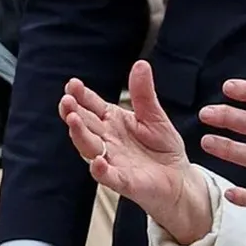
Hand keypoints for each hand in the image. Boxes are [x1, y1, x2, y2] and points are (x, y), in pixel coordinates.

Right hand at [59, 60, 208, 243]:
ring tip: (73, 121)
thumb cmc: (163, 148)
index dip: (81, 96)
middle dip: (73, 112)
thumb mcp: (154, 116)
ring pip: (89, 148)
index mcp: (112, 122)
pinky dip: (100, 170)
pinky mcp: (124, 181)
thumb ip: (144, 93)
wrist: (179, 179)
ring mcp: (113, 160)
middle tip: (66, 100)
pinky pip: (108, 176)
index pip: (92, 107)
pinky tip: (97, 161)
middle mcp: (107, 141)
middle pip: (85, 125)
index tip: (72, 84)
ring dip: (79, 135)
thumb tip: (141, 64)